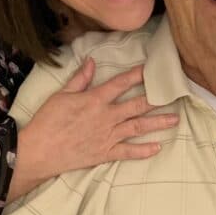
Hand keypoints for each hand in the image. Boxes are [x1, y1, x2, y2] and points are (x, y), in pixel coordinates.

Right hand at [8, 58, 179, 199]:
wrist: (40, 151)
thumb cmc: (48, 121)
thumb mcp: (61, 95)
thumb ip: (80, 79)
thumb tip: (91, 61)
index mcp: (95, 100)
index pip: (120, 84)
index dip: (136, 75)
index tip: (150, 69)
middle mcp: (106, 117)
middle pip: (137, 106)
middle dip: (157, 100)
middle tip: (174, 96)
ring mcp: (108, 136)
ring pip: (138, 127)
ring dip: (158, 123)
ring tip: (175, 120)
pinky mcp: (105, 153)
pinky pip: (128, 152)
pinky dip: (144, 151)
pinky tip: (157, 147)